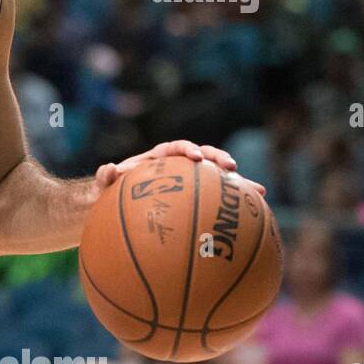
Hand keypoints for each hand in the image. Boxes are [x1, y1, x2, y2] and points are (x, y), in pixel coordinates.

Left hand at [95, 140, 264, 197]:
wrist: (119, 208)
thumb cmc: (112, 193)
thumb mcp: (106, 185)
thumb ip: (106, 176)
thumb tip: (108, 168)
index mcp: (160, 158)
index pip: (176, 149)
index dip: (188, 150)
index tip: (196, 158)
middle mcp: (179, 167)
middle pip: (205, 157)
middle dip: (219, 159)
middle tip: (230, 167)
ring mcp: (192, 183)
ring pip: (219, 179)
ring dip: (238, 182)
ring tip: (258, 191)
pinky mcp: (200, 200)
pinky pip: (220, 202)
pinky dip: (236, 206)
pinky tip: (257, 215)